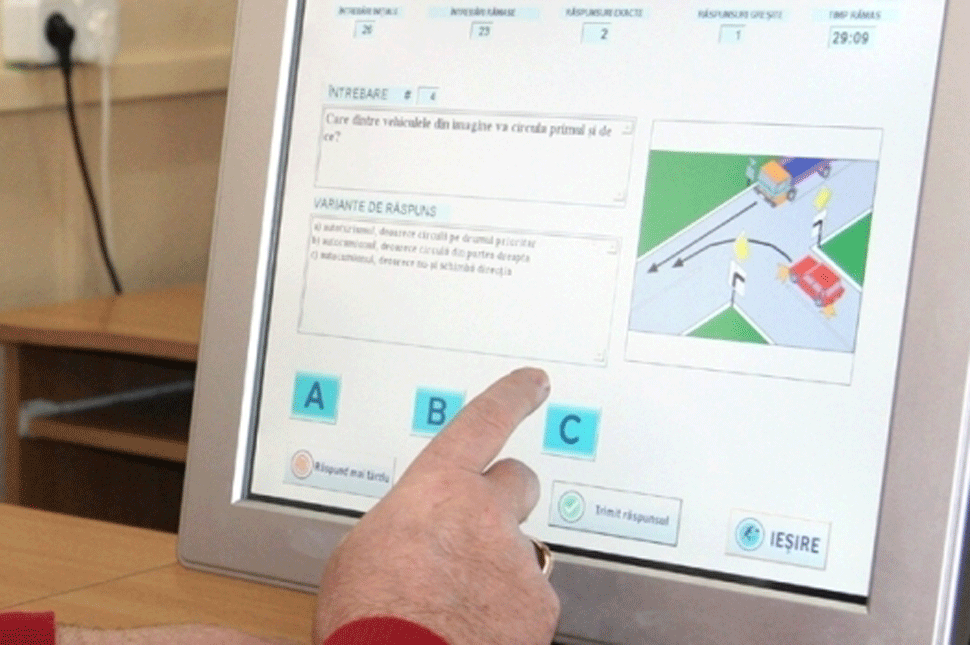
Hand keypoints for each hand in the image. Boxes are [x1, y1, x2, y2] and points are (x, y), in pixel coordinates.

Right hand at [314, 368, 559, 644]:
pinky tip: (475, 631)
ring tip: (458, 605)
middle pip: (520, 482)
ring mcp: (517, 561)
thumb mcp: (360, 554)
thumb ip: (404, 526)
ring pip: (520, 550)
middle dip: (503, 499)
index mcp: (438, 490)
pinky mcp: (538, 607)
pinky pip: (529, 601)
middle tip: (478, 530)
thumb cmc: (367, 617)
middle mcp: (487, 514)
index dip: (512, 397)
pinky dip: (508, 615)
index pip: (485, 422)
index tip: (533, 383)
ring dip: (498, 568)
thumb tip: (415, 540)